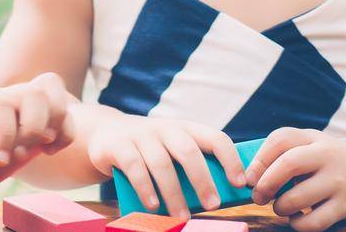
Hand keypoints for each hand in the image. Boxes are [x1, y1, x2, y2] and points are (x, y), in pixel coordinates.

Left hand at [0, 72, 76, 193]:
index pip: (0, 106)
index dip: (5, 135)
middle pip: (34, 93)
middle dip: (33, 129)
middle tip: (18, 155)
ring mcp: (19, 107)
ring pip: (52, 94)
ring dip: (54, 125)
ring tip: (40, 149)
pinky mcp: (35, 122)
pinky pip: (63, 114)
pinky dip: (65, 133)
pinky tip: (50, 150)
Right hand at [84, 111, 245, 221]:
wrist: (105, 133)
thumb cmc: (149, 150)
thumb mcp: (170, 151)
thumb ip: (189, 168)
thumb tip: (215, 199)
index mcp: (185, 129)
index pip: (215, 137)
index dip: (230, 159)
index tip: (240, 183)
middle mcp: (164, 128)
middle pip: (188, 150)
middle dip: (203, 179)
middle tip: (213, 204)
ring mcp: (140, 135)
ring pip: (161, 163)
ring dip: (174, 193)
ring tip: (182, 216)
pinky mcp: (118, 146)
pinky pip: (135, 167)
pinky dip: (146, 189)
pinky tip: (153, 206)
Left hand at [247, 128, 345, 231]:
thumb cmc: (326, 160)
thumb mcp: (309, 144)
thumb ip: (282, 152)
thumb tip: (250, 177)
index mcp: (313, 138)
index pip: (280, 139)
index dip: (259, 159)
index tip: (249, 178)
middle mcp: (327, 156)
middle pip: (288, 165)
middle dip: (265, 184)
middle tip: (258, 196)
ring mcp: (338, 181)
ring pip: (298, 198)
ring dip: (280, 207)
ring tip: (280, 207)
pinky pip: (314, 221)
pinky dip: (298, 224)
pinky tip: (296, 218)